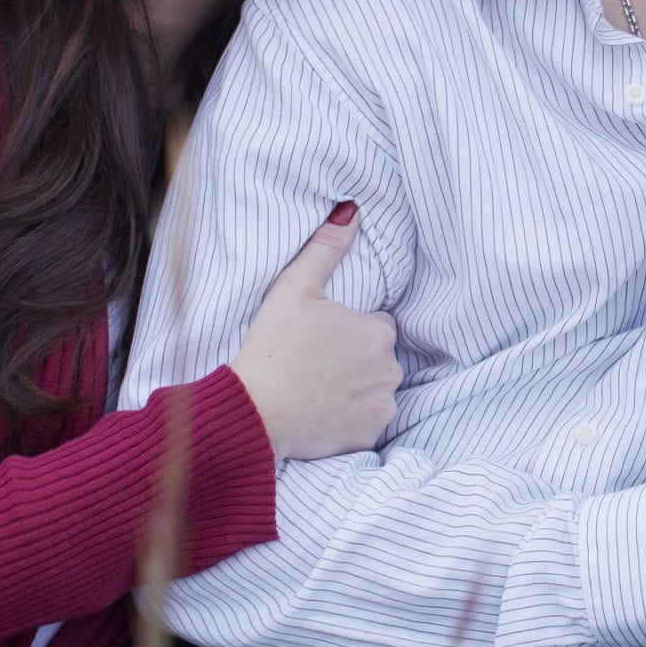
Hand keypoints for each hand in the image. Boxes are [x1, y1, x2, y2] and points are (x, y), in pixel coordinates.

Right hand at [229, 202, 399, 461]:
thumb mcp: (294, 288)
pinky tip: (321, 413)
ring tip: (317, 388)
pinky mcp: (369, 434)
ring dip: (356, 389)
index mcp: (378, 330)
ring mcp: (381, 404)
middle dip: (355, 359)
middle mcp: (390, 368)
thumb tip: (351, 211)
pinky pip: (366, 421)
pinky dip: (350, 418)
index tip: (319, 338)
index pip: (375, 325)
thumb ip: (325, 248)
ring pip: (375, 389)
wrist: (255, 409)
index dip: (347, 330)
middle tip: (315, 363)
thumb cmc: (273, 346)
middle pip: (377, 358)